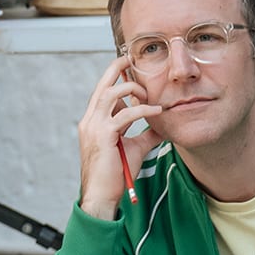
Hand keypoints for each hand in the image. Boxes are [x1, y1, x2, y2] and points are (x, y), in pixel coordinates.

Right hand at [76, 56, 162, 219]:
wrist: (102, 196)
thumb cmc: (115, 175)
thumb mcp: (133, 149)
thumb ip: (146, 134)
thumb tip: (163, 124)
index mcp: (94, 122)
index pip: (103, 91)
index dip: (116, 77)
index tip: (131, 68)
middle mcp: (90, 120)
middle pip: (102, 84)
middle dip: (117, 68)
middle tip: (132, 58)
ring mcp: (94, 127)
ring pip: (110, 94)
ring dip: (131, 89)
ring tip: (148, 93)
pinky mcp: (104, 136)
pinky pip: (124, 115)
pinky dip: (142, 110)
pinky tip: (156, 111)